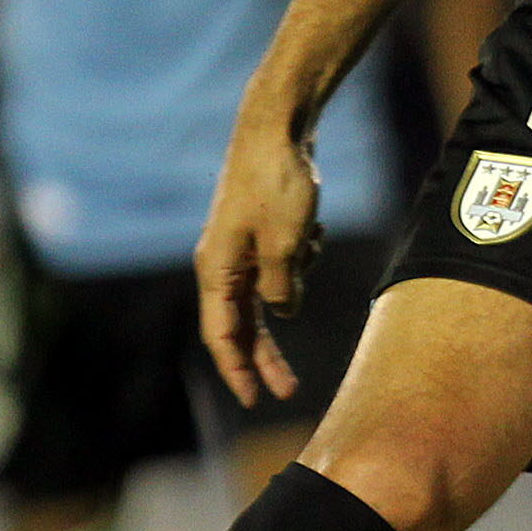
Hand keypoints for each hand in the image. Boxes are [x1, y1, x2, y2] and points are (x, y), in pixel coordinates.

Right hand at [198, 115, 322, 405]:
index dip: (239, 371)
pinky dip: (299, 258)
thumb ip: (282, 287)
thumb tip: (284, 311)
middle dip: (266, 356)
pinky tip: (315, 231)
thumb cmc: (276, 183)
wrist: (277, 128)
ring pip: (264, 292)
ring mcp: (239, 247)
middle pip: (242, 324)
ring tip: (312, 246)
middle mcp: (221, 262)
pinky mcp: (258, 232)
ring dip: (292, 286)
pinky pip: (279, 264)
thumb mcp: (285, 244)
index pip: (222, 335)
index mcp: (216, 270)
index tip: (255, 402)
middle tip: (289, 390)